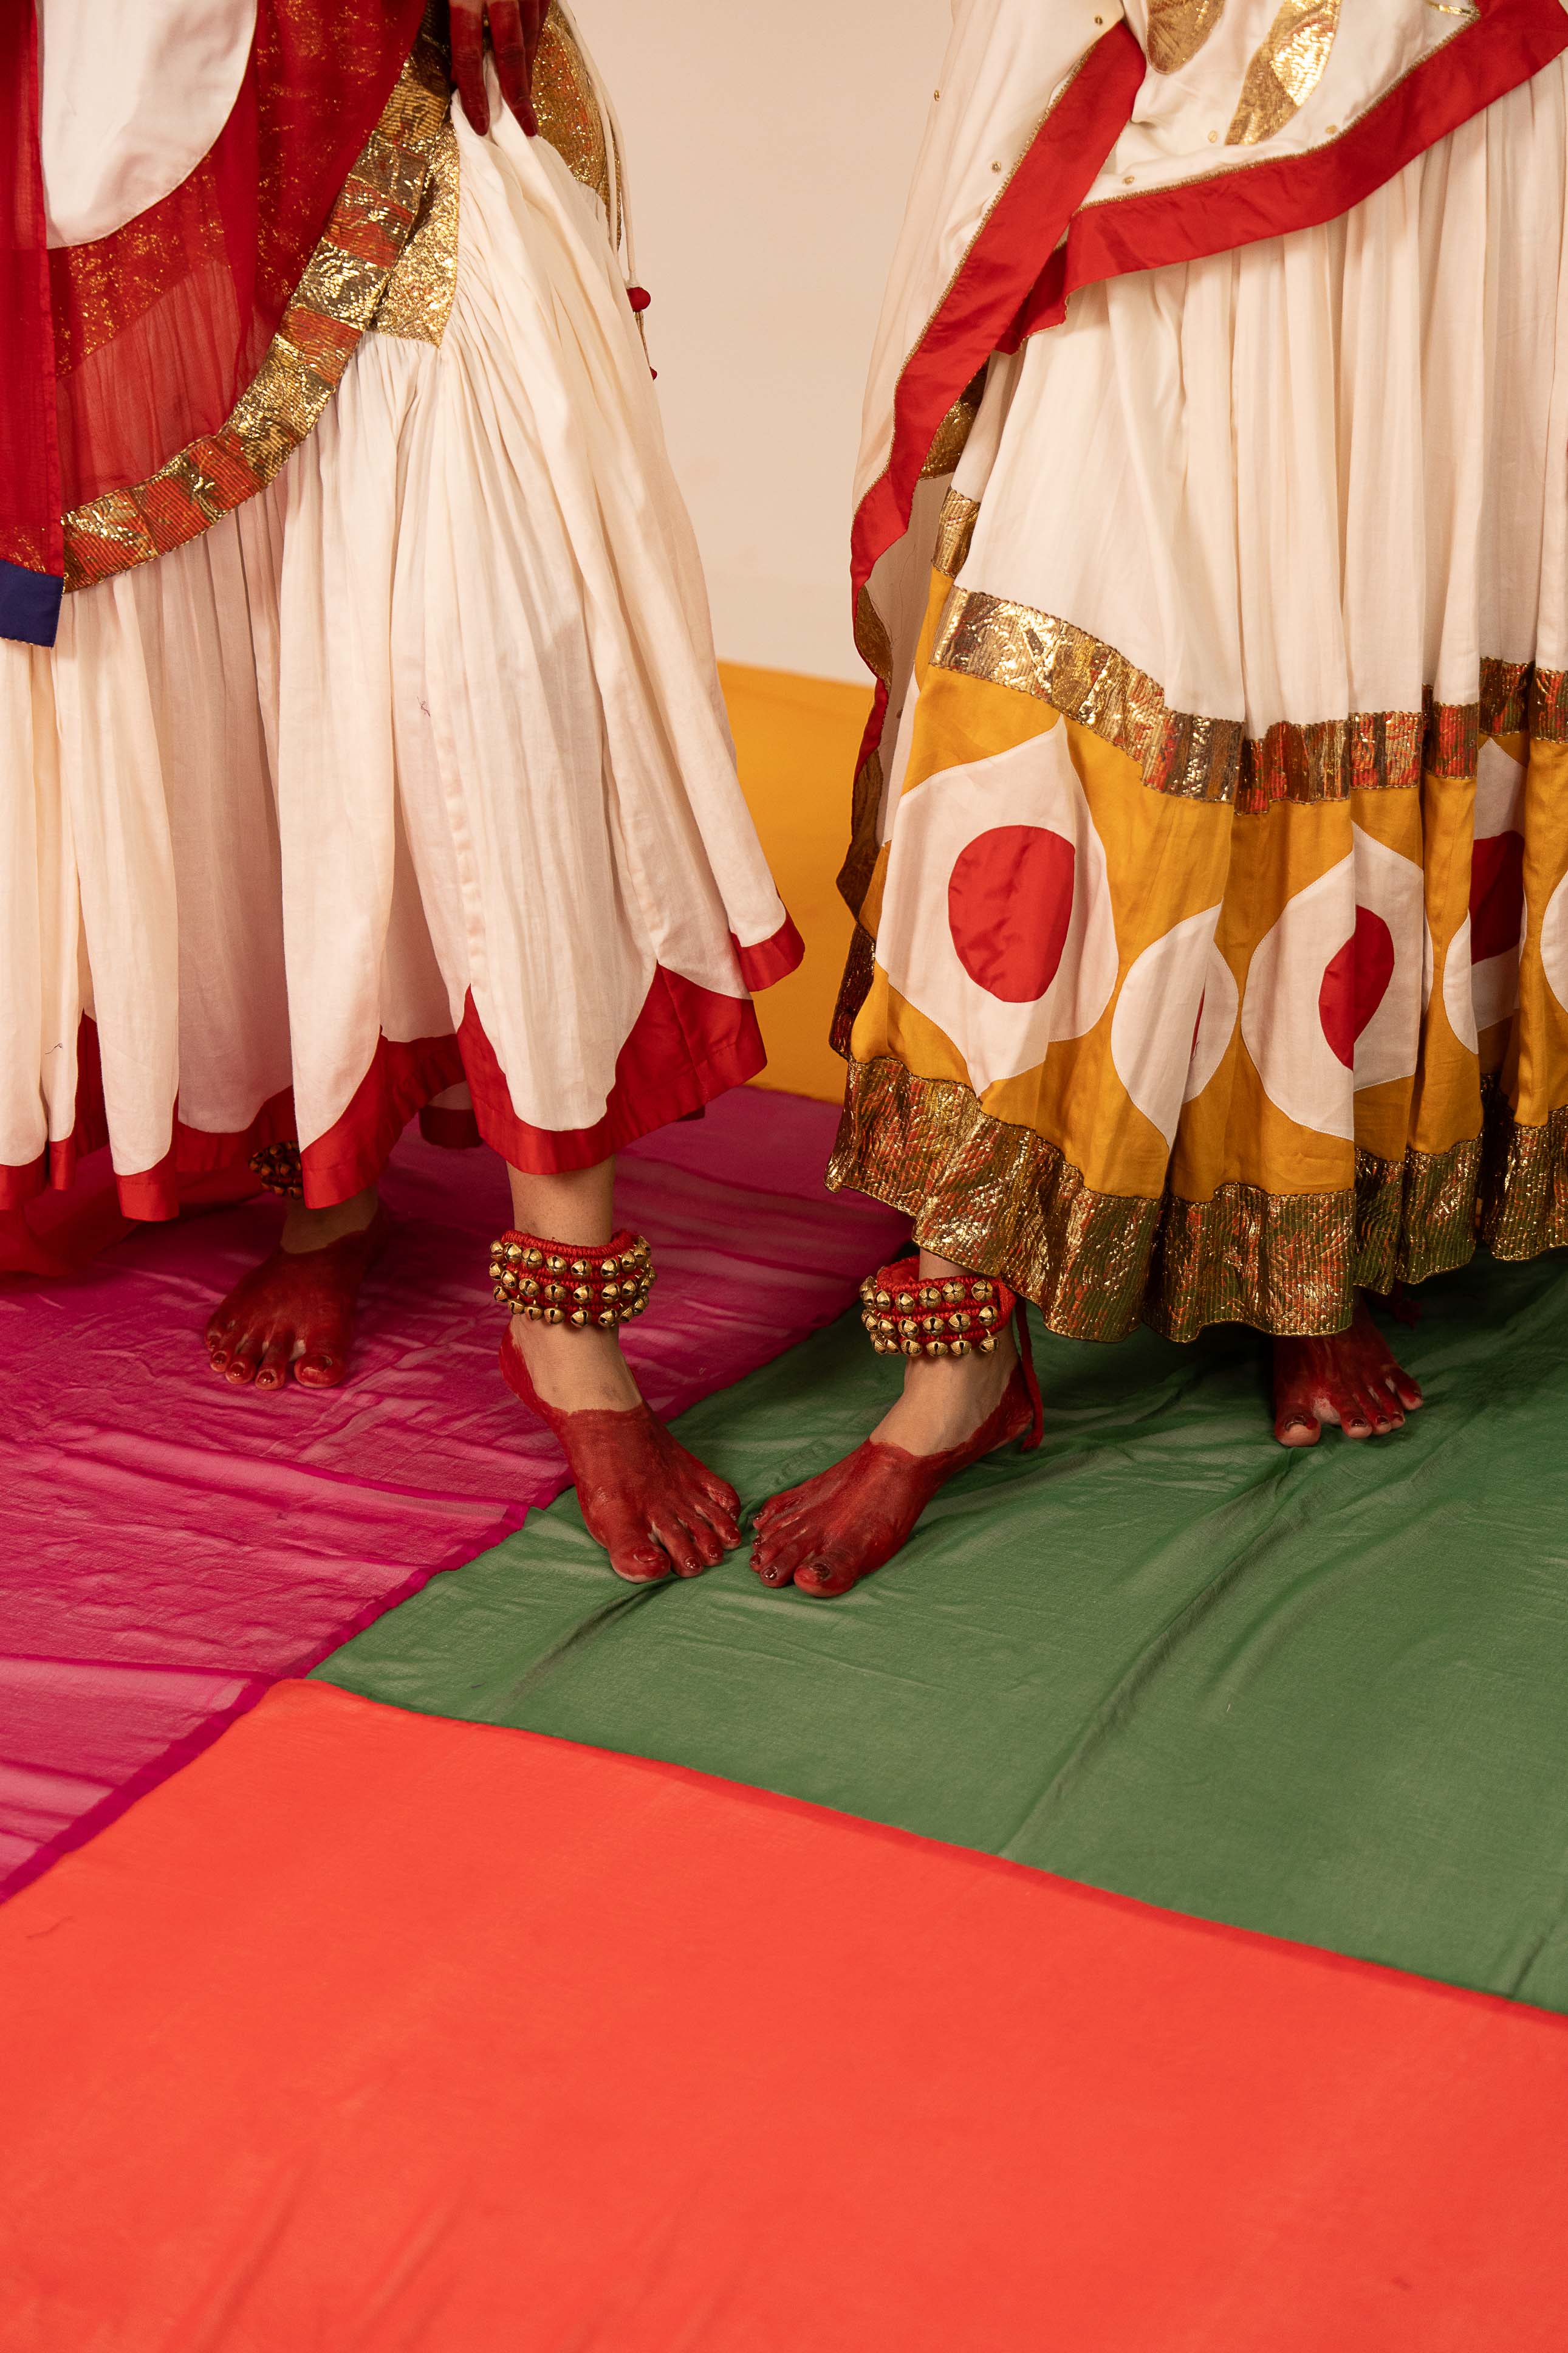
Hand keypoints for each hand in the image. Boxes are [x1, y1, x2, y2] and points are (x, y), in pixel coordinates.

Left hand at [450, 0, 547, 138]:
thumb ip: (447, 22)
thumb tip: (456, 74)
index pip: (469, 53)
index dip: (474, 93)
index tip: (480, 123)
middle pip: (511, 54)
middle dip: (517, 95)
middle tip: (525, 127)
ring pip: (530, 39)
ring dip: (526, 74)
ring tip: (524, 102)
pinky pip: (539, 21)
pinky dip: (532, 45)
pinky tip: (528, 62)